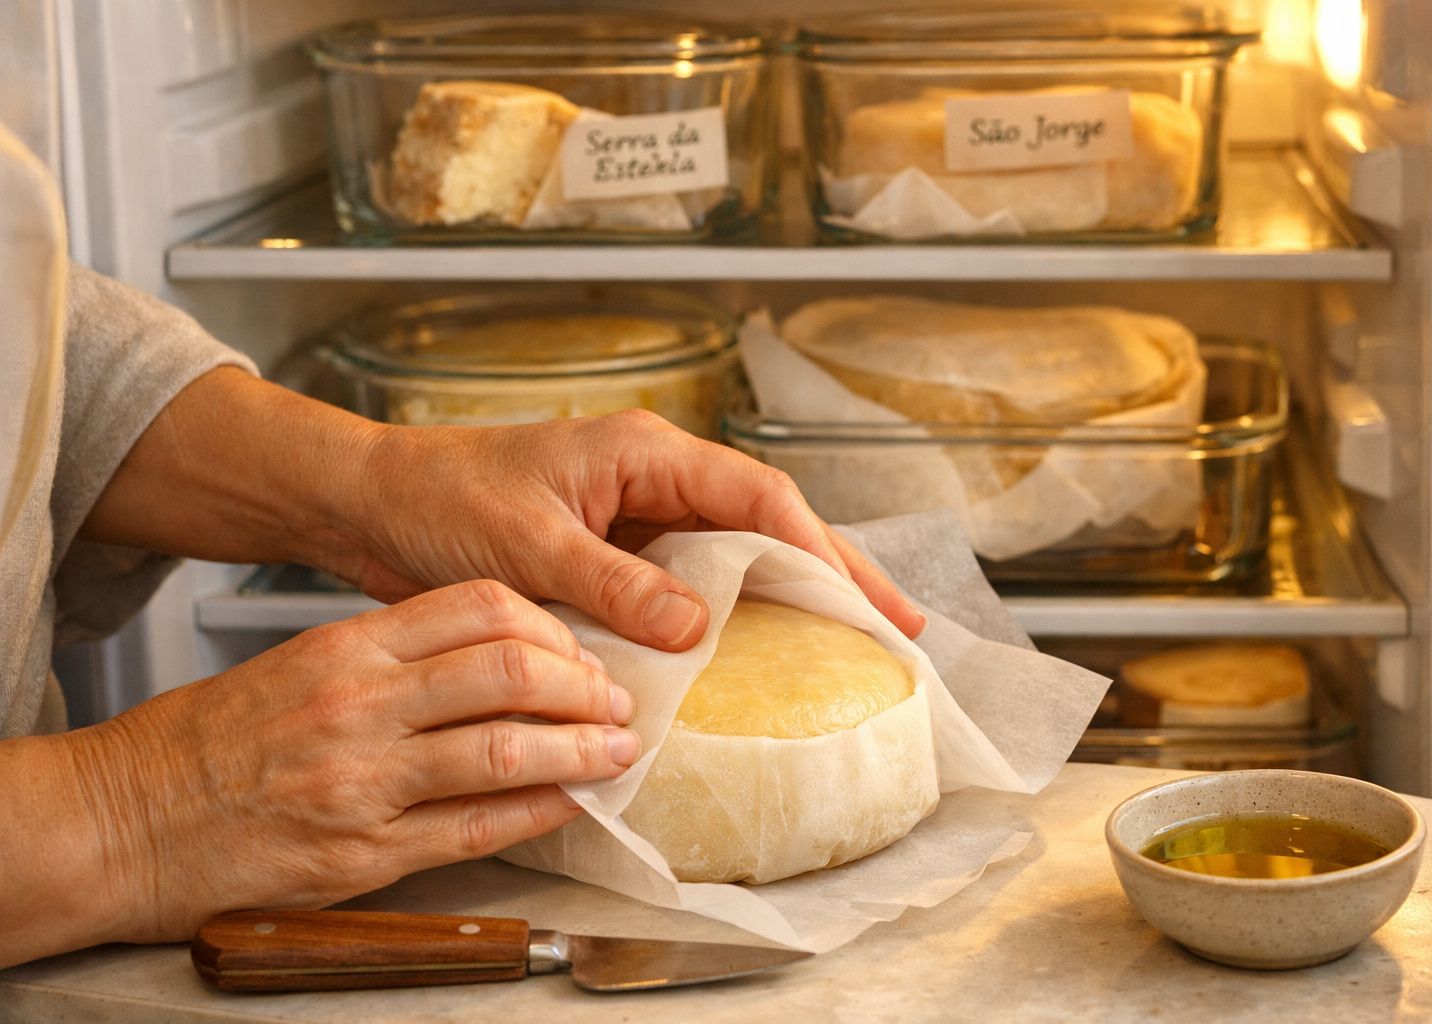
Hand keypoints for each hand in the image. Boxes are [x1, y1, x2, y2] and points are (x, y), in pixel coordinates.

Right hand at [3, 581, 636, 960]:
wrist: (119, 820)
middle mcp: (361, 705)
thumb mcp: (296, 666)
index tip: (581, 645)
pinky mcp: (363, 853)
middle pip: (508, 669)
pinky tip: (572, 802)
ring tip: (615, 749)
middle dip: (582, 684)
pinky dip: (538, 811)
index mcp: (347, 647)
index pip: (479, 607)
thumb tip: (486, 656)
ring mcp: (364, 781)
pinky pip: (476, 826)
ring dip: (579, 749)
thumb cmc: (205, 743)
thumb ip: (388, 657)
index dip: (551, 625)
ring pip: (505, 748)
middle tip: (615, 698)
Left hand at [332, 409, 926, 649]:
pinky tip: (756, 658)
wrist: (373, 507)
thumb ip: (615, 583)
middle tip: (897, 626)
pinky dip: (728, 620)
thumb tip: (697, 628)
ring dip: (792, 597)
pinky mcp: (615, 557)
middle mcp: (653, 480)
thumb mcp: (529, 545)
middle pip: (768, 523)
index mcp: (643, 454)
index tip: (860, 603)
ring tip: (852, 643)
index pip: (757, 496)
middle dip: (834, 571)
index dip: (817, 550)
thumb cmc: (441, 501)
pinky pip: (689, 588)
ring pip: (738, 556)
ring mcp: (638, 519)